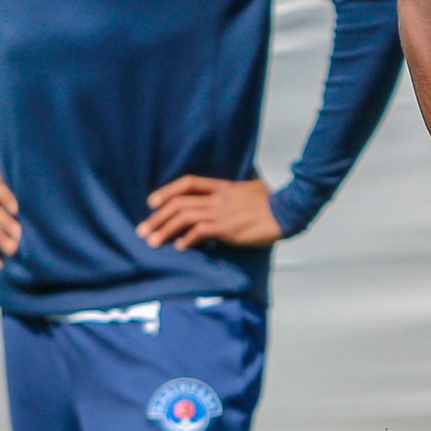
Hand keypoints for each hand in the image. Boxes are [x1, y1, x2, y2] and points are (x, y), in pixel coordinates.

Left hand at [137, 176, 282, 249]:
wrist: (287, 212)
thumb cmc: (273, 202)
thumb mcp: (251, 189)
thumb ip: (235, 192)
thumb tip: (229, 195)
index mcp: (223, 187)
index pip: (189, 183)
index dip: (167, 191)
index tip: (151, 202)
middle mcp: (218, 199)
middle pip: (179, 203)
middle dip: (157, 218)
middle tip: (142, 230)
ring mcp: (222, 213)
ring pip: (184, 217)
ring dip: (165, 230)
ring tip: (152, 242)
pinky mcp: (228, 229)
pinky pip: (200, 232)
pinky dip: (187, 239)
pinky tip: (179, 247)